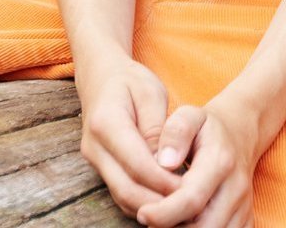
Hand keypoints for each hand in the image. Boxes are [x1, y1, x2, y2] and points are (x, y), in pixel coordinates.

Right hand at [75, 58, 182, 217]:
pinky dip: (144, 203)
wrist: (101, 78)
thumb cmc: (131, 81)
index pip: (137, 164)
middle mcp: (94, 147)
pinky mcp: (100, 168)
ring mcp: (94, 160)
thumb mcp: (151, 93)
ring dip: (152, 207)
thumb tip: (165, 163)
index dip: (164, 180)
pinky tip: (167, 201)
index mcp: (106, 123)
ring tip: (182, 205)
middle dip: (159, 202)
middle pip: (126, 189)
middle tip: (190, 204)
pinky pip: (121, 194)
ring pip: (122, 197)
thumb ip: (157, 128)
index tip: (191, 187)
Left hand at [136, 97, 262, 227]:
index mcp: (220, 162)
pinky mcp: (246, 219)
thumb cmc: (206, 128)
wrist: (240, 134)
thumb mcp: (190, 116)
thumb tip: (164, 161)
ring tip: (164, 220)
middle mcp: (236, 188)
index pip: (191, 199)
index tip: (142, 213)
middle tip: (148, 219)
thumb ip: (176, 132)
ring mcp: (243, 206)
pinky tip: (183, 224)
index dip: (163, 213)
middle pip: (203, 227)